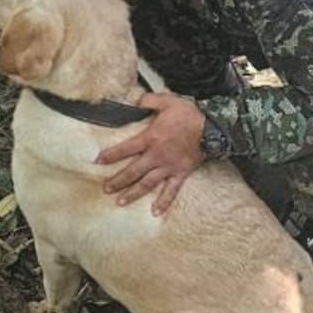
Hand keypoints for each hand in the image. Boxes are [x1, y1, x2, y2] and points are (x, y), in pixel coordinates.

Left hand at [97, 93, 205, 215]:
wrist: (213, 128)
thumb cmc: (189, 114)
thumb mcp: (168, 101)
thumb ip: (149, 100)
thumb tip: (136, 101)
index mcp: (151, 138)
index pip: (126, 149)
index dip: (111, 155)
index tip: (98, 161)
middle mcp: (157, 156)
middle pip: (133, 171)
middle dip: (118, 180)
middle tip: (106, 188)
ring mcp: (169, 167)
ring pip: (147, 183)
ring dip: (133, 193)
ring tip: (120, 202)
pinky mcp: (181, 173)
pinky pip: (171, 190)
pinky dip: (163, 202)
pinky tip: (155, 212)